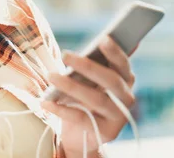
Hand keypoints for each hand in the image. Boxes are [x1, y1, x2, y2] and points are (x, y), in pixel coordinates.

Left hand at [40, 37, 135, 156]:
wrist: (82, 136)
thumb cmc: (84, 98)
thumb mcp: (89, 80)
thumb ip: (96, 63)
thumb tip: (104, 38)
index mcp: (125, 80)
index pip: (122, 64)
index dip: (115, 52)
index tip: (103, 38)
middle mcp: (127, 98)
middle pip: (110, 80)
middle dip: (87, 66)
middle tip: (64, 54)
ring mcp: (118, 117)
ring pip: (95, 99)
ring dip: (70, 86)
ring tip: (50, 76)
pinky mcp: (106, 133)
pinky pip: (82, 118)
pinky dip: (62, 110)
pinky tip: (46, 102)